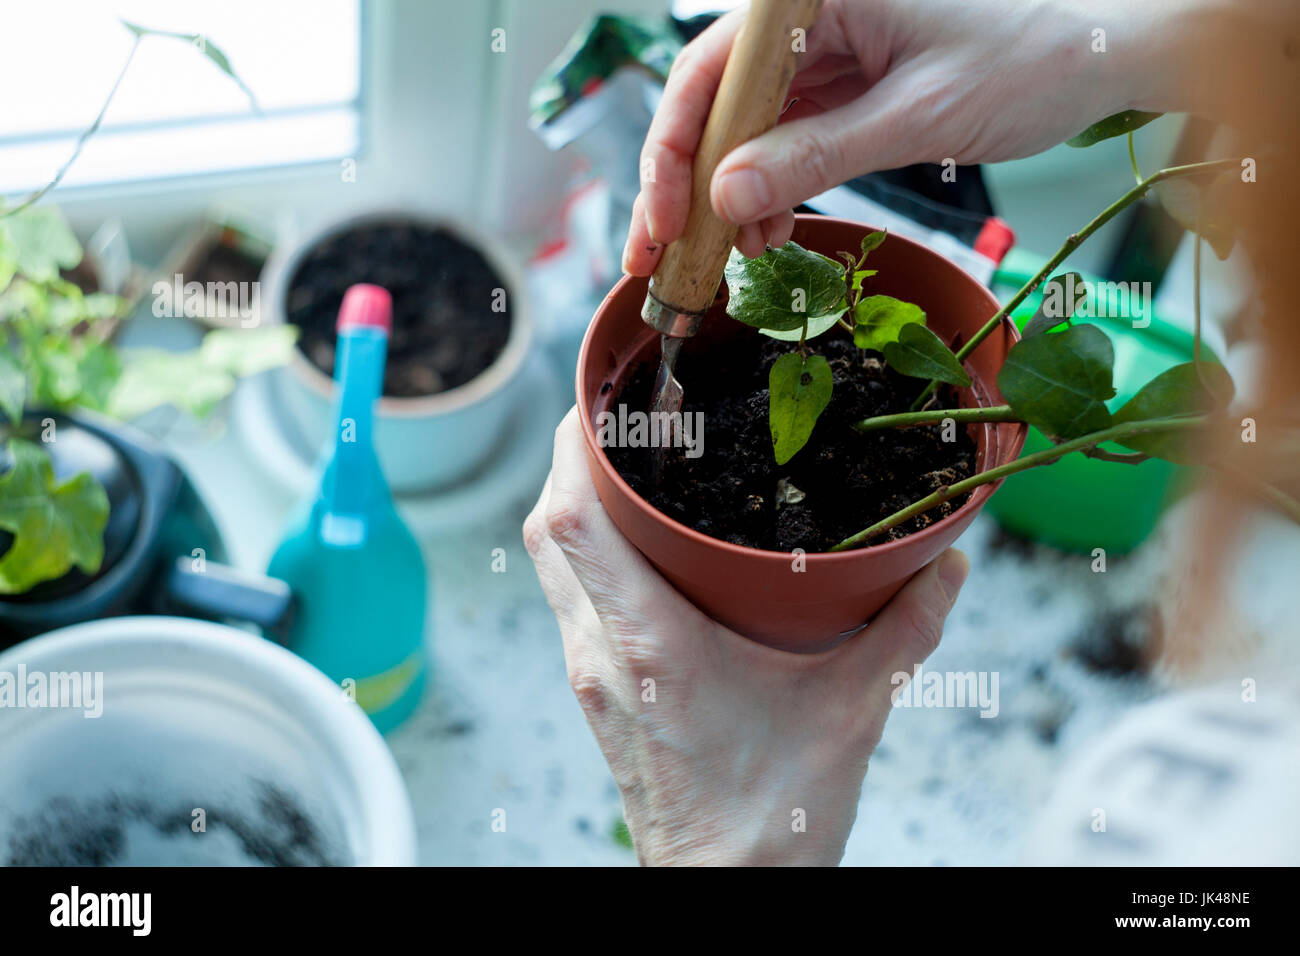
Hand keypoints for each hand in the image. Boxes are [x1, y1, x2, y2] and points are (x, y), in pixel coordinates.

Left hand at [523, 409, 970, 865]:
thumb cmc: (775, 811)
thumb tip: (950, 560)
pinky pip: (568, 591)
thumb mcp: (855, 712)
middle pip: (546, 530)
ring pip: (549, 560)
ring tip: (620, 455)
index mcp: (650, 646)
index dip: (570, 450)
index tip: (603, 398)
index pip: (573, 526)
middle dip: (568, 458)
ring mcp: (587, 671)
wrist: (725, 884)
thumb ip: (906, 630)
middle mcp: (600, 653)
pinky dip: (583, 544)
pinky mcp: (593, 685)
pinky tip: (630, 530)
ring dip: (569, 499)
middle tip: (618, 409)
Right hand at [625, 0, 1185, 272]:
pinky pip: (784, 140)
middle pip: (715, 102)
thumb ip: (816, 156)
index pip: (712, 69)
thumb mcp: (918, 114)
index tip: (665, 220)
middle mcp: (808, 13)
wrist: (1104, 52)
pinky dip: (769, 191)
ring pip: (742, 128)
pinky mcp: (842, 81)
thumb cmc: (1032, 56)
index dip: (675, 149)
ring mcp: (823, 48)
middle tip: (657, 258)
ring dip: (726, 200)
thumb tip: (724, 200)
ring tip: (725, 263)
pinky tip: (765, 236)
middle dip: (685, 186)